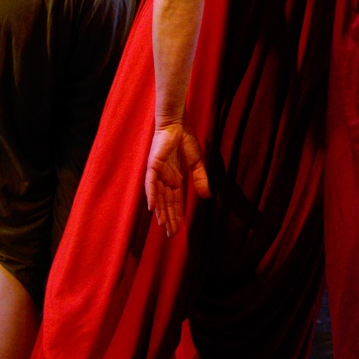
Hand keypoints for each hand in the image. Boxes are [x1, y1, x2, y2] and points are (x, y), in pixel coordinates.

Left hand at [144, 122, 209, 236]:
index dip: (176, 216)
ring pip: (158, 196)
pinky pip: (151, 183)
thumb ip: (200, 179)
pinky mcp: (153, 165)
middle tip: (170, 234)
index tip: (177, 230)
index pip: (175, 202)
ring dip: (160, 211)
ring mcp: (157, 173)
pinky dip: (152, 195)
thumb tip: (207, 197)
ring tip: (162, 225)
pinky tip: (152, 207)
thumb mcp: (197, 163)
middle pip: (166, 203)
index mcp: (174, 179)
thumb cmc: (185, 140)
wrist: (178, 124)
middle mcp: (164, 179)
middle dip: (168, 218)